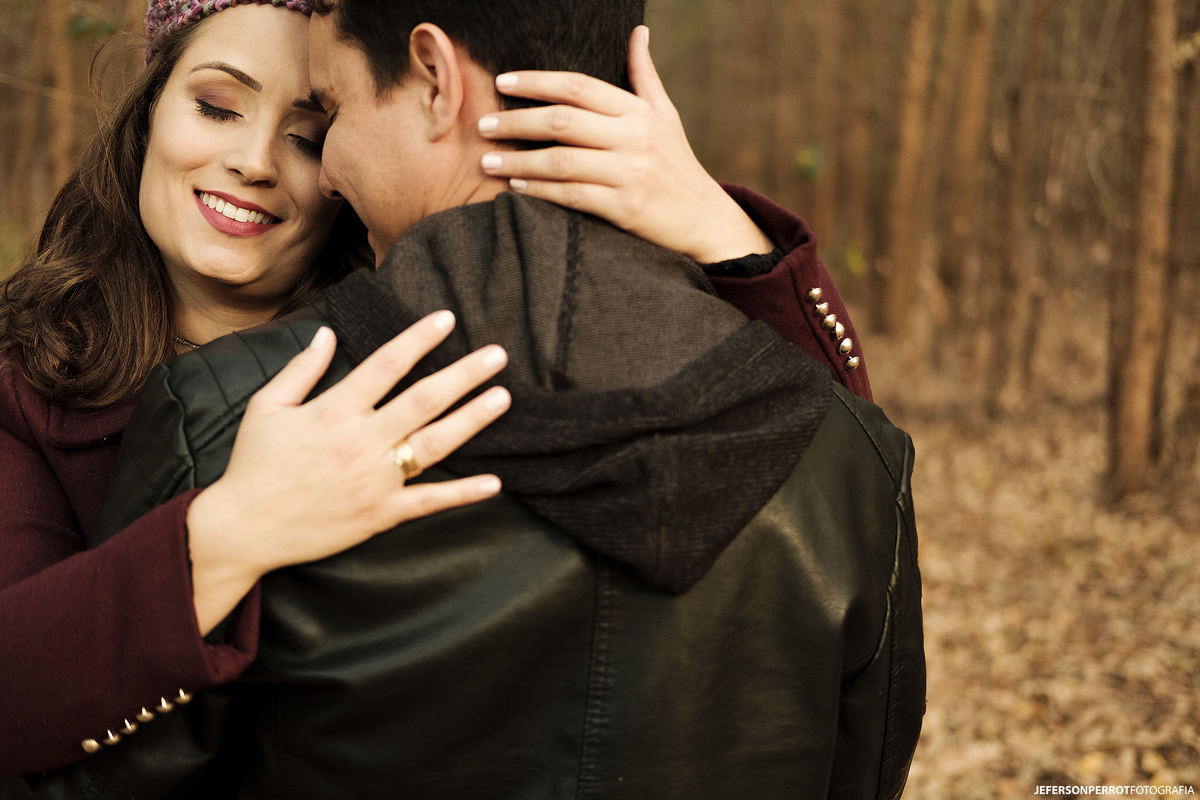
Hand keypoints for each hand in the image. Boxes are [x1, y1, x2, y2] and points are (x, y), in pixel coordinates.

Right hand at [186, 312, 509, 633]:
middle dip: (463, 375)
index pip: (386, 365)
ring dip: (471, 420)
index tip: (448, 319)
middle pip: (423, 401)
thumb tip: (328, 333)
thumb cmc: (254, 465)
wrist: (244, 529)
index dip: (419, 339)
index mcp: (334, 411)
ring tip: (503, 398)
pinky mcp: (380, 515)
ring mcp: (374, 480)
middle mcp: (361, 442)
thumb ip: (301, 369)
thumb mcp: (267, 407)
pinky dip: (462, 493)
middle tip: (498, 355)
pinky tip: (494, 483)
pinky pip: (428, 503)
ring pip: (433, 444)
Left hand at [477, 25, 773, 263]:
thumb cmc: (677, 164)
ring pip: (561, 161)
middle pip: (563, 121)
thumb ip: (644, 75)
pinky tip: (516, 186)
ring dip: (519, 160)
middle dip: (516, 121)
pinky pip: (571, 195)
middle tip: (483, 125)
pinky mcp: (624, 208)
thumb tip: (638, 32)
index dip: (538, 81)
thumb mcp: (665, 116)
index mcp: (638, 112)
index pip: (579, 87)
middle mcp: (634, 138)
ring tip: (489, 159)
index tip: (504, 82)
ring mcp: (629, 173)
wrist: (705, 218)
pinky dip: (539, 190)